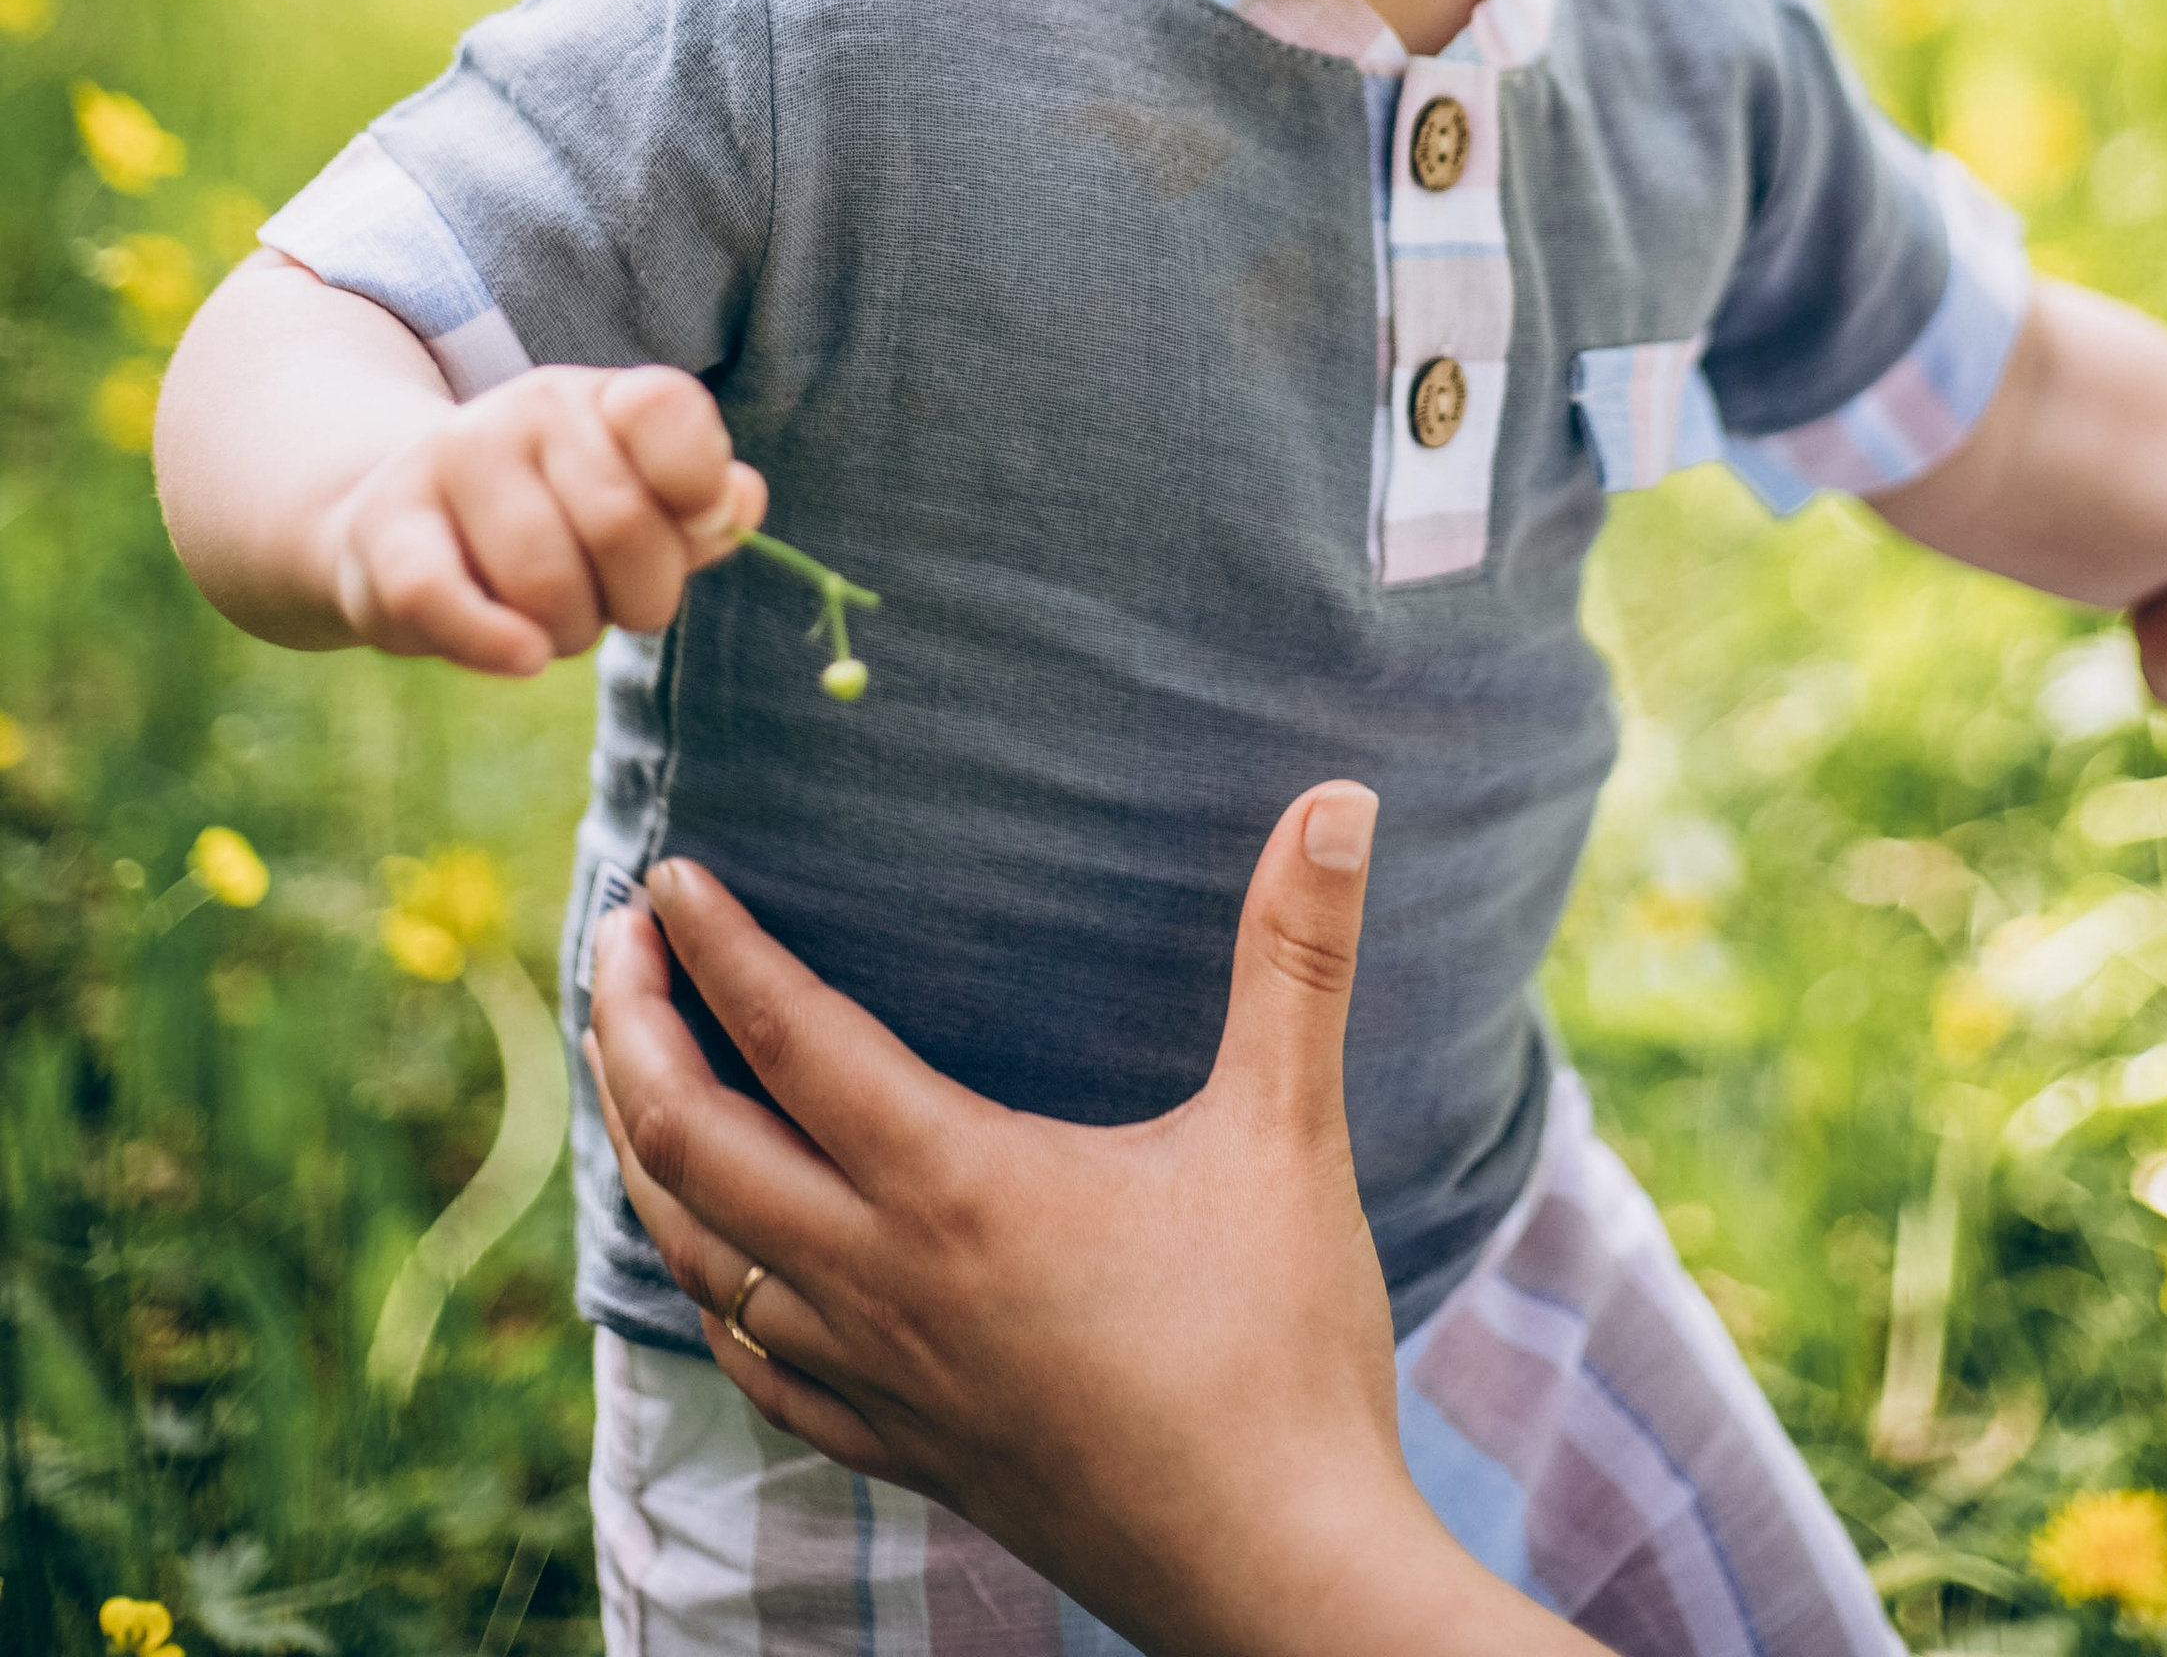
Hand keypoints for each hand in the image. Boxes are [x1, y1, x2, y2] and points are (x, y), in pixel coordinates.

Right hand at [314, 362, 766, 675]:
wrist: (397, 524)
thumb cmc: (549, 526)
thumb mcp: (635, 508)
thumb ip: (702, 510)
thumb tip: (741, 502)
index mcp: (602, 398)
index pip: (671, 413)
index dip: (700, 494)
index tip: (694, 529)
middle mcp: (527, 409)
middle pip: (621, 527)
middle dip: (634, 599)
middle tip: (605, 603)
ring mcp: (450, 459)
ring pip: (542, 580)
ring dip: (564, 634)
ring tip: (543, 618)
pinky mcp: (383, 528)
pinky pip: (442, 597)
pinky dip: (493, 643)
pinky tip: (521, 657)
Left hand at [586, 789, 1580, 1656]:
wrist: (1281, 1578)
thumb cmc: (1283, 1351)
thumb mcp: (1289, 1129)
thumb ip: (1298, 954)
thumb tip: (1341, 798)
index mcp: (958, 1187)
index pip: (791, 1039)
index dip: (716, 947)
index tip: (666, 873)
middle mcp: (887, 1282)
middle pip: (692, 1144)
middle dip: (632, 1032)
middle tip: (614, 941)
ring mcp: (882, 1379)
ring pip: (697, 1257)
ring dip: (645, 1152)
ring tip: (632, 1071)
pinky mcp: (904, 1451)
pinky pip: (752, 1366)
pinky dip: (702, 1287)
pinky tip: (710, 1260)